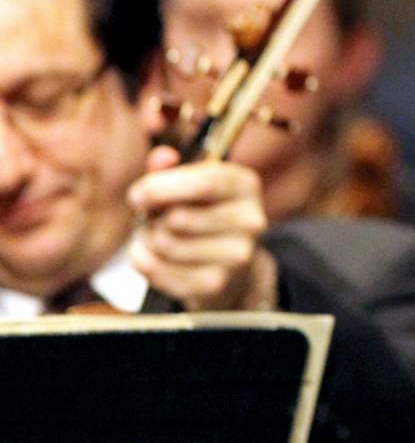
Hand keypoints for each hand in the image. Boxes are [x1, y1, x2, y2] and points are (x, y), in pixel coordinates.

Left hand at [127, 146, 277, 311]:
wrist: (230, 270)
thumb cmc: (203, 218)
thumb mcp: (193, 188)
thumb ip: (171, 170)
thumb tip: (161, 157)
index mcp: (247, 186)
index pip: (205, 182)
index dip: (162, 186)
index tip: (136, 195)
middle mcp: (252, 220)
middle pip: (177, 216)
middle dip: (152, 218)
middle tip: (154, 220)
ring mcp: (237, 255)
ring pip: (164, 243)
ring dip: (148, 240)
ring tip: (159, 238)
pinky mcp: (216, 285)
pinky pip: (157, 269)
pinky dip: (143, 262)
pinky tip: (155, 258)